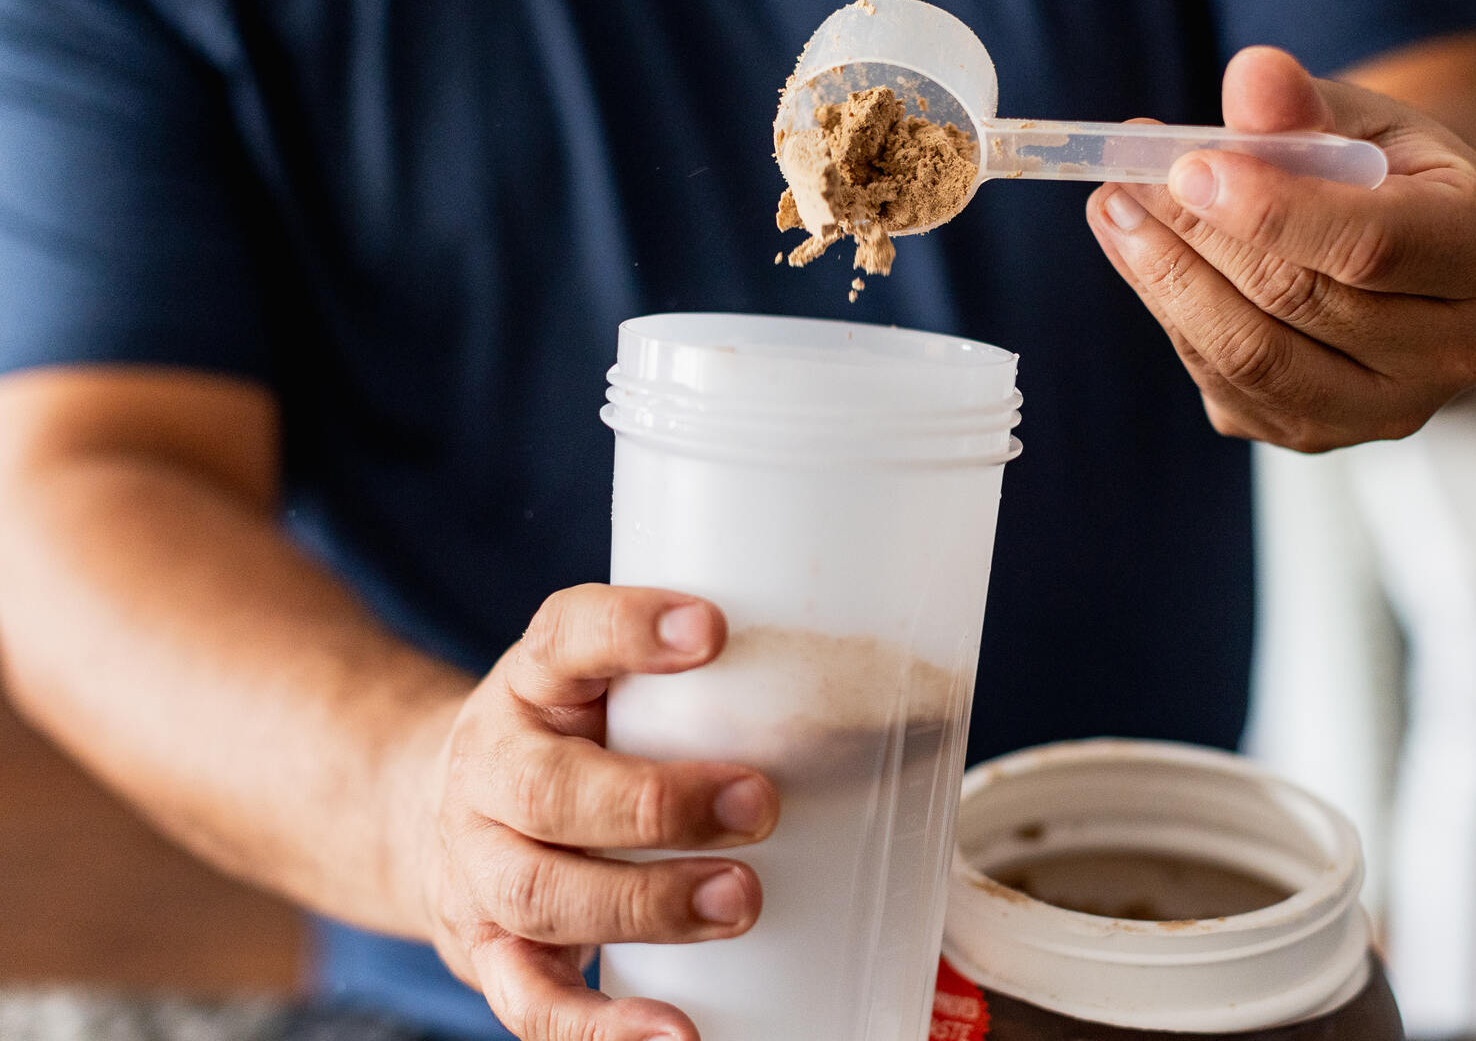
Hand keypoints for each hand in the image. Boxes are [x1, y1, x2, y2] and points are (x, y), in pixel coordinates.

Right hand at [411, 585, 778, 1040]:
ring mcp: (477, 867)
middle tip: (759, 803)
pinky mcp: (487, 952)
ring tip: (739, 900)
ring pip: (541, 894)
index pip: (565, 636)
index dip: (630, 630)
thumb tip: (899, 705)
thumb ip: (705, 690)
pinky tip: (675, 1034)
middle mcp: (488, 770)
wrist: (424, 809)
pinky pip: (532, 1002)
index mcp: (532, 685)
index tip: (713, 628)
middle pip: (549, 789)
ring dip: (646, 904)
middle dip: (659, 802)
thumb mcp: (609, 688)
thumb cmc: (571, 742)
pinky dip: (602, 1028)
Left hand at [1085, 46, 1475, 451]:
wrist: (1404, 251)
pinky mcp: (1314, 434)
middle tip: (1125, 176)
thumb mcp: (1360, 119)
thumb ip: (1305, 106)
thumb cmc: (1385, 174)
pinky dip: (1170, 312)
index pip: (1370, 244)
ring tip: (1113, 207)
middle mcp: (1451, 352)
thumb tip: (1252, 77)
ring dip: (1164, 278)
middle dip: (1195, 233)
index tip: (1187, 166)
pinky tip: (1137, 252)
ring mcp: (1383, 409)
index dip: (1270, 208)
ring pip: (1249, 356)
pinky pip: (1224, 382)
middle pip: (1296, 300)